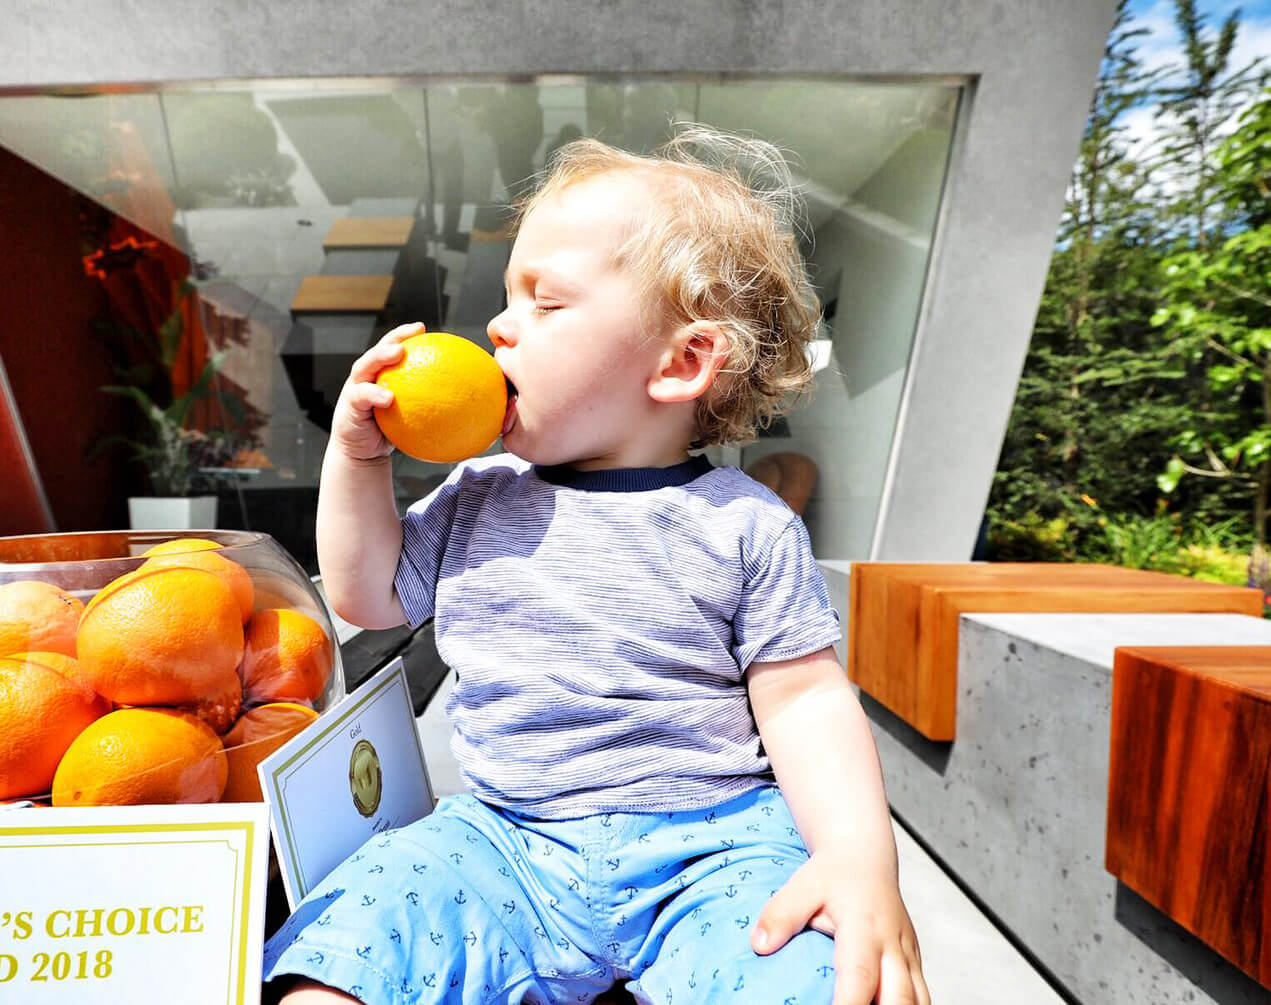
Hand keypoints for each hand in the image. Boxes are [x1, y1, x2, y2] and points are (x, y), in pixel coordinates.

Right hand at [329, 323, 420, 461]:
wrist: (364, 453)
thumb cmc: (392, 434)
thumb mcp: (414, 418)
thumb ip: (431, 407)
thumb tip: (470, 409)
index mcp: (381, 375)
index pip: (392, 348)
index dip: (405, 335)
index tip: (422, 328)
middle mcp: (366, 377)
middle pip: (378, 351)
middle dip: (393, 338)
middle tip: (413, 334)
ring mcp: (355, 389)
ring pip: (364, 366)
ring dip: (380, 357)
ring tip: (398, 353)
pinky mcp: (349, 405)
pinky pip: (361, 396)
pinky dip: (374, 394)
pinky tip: (389, 397)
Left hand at [751, 851, 928, 1004]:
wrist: (865, 854)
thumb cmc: (833, 872)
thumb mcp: (803, 885)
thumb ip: (782, 914)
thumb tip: (759, 945)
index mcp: (865, 926)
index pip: (860, 975)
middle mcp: (892, 944)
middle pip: (900, 997)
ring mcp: (907, 953)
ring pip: (919, 999)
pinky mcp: (913, 960)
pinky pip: (920, 993)